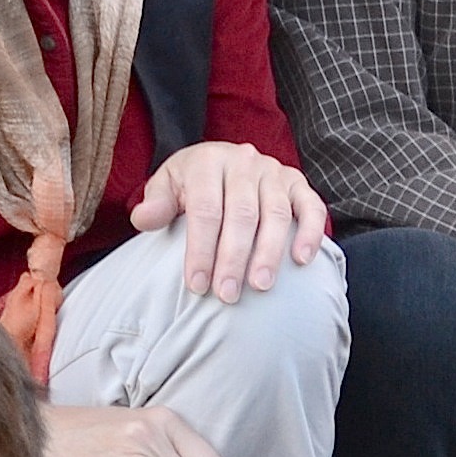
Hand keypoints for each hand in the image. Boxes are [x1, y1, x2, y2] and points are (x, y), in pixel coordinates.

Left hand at [132, 140, 327, 302]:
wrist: (220, 161)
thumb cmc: (190, 184)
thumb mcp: (166, 187)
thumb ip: (156, 204)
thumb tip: (144, 220)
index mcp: (208, 161)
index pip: (205, 209)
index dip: (201, 249)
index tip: (197, 285)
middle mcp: (244, 162)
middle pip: (242, 214)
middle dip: (234, 258)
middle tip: (228, 295)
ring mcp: (274, 171)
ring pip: (276, 213)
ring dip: (269, 252)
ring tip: (260, 286)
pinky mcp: (297, 183)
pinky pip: (311, 206)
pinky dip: (311, 232)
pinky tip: (302, 260)